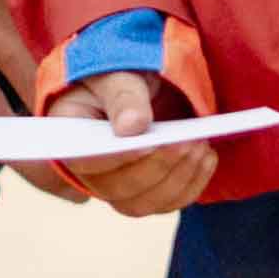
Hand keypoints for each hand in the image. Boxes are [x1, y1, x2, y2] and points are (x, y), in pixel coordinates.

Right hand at [29, 60, 223, 219]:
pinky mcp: (145, 193)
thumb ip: (122, 96)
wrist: (135, 84)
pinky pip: (166, 204)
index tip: (148, 143)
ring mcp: (117, 187)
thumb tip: (131, 128)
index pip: (86, 159)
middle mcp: (89, 172)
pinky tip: (207, 158)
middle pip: (119, 189)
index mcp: (70, 137)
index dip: (117, 157)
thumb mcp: (116, 74)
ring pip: (144, 203)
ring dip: (178, 179)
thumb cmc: (118, 75)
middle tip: (188, 141)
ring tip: (201, 146)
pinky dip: (191, 186)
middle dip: (158, 166)